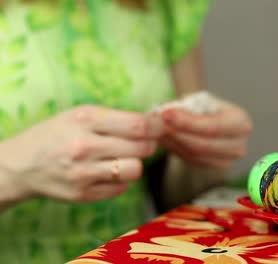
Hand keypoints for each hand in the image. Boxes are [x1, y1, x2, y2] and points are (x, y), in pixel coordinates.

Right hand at [0, 105, 163, 202]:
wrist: (21, 164)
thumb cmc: (57, 134)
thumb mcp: (81, 114)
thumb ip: (116, 118)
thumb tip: (155, 122)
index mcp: (85, 119)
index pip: (138, 124)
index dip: (157, 126)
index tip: (161, 127)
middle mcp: (84, 146)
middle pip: (142, 148)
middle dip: (149, 144)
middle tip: (143, 142)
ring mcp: (83, 173)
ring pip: (135, 170)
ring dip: (136, 163)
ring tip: (126, 158)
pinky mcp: (83, 195)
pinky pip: (121, 188)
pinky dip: (121, 180)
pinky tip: (109, 172)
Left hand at [158, 99, 251, 168]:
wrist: (215, 119)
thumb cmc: (208, 107)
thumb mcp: (201, 100)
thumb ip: (186, 107)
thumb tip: (164, 113)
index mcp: (241, 123)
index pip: (212, 127)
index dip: (187, 122)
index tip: (165, 114)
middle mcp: (238, 146)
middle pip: (202, 145)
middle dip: (176, 133)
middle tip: (156, 123)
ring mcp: (227, 161)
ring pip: (194, 155)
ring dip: (172, 142)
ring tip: (157, 129)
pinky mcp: (213, 168)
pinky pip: (190, 160)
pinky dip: (175, 149)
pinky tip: (164, 138)